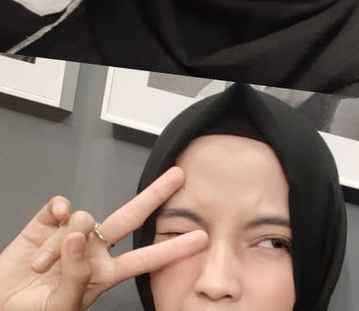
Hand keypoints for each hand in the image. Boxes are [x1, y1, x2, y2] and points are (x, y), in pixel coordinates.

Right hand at [0, 167, 207, 310]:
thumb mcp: (61, 303)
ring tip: (41, 267)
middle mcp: (93, 250)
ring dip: (62, 240)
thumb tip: (81, 237)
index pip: (146, 259)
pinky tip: (52, 220)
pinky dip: (57, 209)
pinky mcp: (46, 224)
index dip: (173, 248)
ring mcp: (71, 235)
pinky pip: (60, 205)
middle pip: (130, 218)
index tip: (202, 238)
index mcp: (104, 273)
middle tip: (178, 176)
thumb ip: (76, 274)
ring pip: (84, 217)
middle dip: (155, 196)